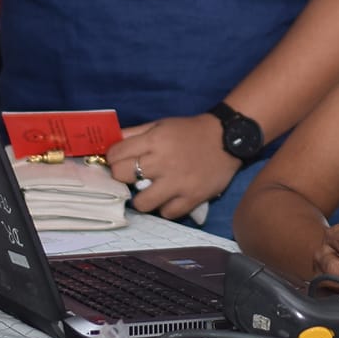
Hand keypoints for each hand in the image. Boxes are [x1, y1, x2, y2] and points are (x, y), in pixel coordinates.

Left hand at [107, 115, 241, 222]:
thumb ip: (135, 133)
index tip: (119, 161)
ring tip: (150, 193)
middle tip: (132, 177)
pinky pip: (167, 213)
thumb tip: (110, 144)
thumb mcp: (161, 124)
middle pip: (123, 176)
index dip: (113, 159)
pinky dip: (166, 207)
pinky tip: (169, 199)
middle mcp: (162, 162)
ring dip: (142, 199)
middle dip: (123, 177)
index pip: (116, 155)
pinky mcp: (192, 198)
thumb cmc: (190, 131)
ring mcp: (177, 183)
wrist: (228, 139)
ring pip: (142, 203)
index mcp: (154, 140)